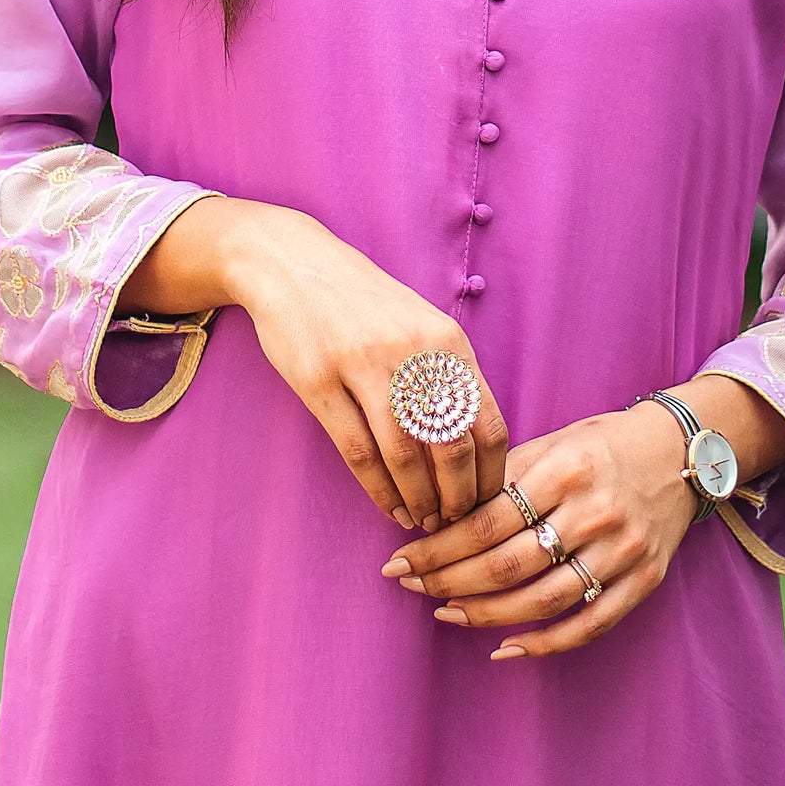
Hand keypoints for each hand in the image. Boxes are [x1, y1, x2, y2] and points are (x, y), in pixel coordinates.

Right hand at [163, 198, 509, 532]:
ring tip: (422, 520)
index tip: (486, 504)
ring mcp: (363, 366)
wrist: (293, 263)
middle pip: (451, 449)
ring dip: (418, 500)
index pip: (488, 425)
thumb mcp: (420, 324)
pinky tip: (389, 504)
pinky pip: (357, 450)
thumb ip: (449, 375)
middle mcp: (411, 353)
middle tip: (454, 522)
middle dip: (457, 498)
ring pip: (404, 456)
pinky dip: (378, 488)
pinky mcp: (319, 381)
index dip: (490, 476)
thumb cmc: (364, 302)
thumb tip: (477, 448)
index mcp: (447, 341)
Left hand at [378, 399, 698, 657]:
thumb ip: (504, 476)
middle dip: (449, 581)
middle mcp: (594, 512)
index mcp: (566, 469)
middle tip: (409, 586)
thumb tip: (441, 515)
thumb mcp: (554, 441)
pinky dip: (544, 643)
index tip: (399, 560)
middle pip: (507, 565)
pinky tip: (505, 647)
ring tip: (445, 612)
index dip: (437, 548)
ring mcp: (623, 551)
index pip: (487, 521)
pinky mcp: (644, 580)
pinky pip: (589, 624)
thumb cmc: (603, 444)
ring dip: (485, 614)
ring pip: (542, 600)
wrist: (681, 451)